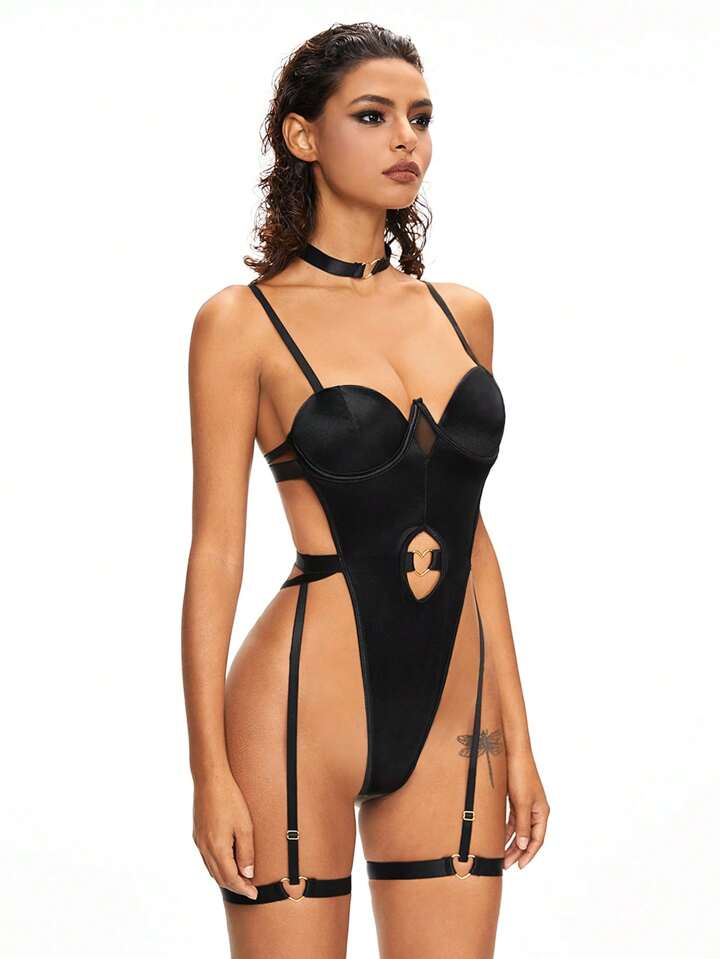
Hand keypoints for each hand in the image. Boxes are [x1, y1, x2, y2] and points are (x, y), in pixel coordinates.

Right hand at [192, 767, 258, 898]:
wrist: (210, 780)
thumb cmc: (230, 799)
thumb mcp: (244, 826)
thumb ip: (246, 852)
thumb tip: (247, 874)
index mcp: (217, 848)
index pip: (231, 878)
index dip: (243, 888)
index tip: (254, 894)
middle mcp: (204, 848)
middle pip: (219, 877)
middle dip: (235, 886)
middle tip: (249, 889)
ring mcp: (198, 841)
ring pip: (211, 869)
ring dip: (225, 877)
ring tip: (240, 879)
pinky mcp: (197, 834)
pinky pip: (206, 858)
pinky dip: (217, 866)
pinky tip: (226, 862)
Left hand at [503, 747, 549, 869]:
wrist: (512, 752)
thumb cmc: (520, 774)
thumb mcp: (522, 802)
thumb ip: (523, 825)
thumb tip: (525, 846)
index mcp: (542, 812)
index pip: (538, 840)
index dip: (529, 854)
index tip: (519, 866)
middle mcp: (535, 810)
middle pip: (528, 837)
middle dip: (517, 851)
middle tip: (506, 865)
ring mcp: (525, 805)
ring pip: (519, 830)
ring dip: (511, 842)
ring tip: (501, 855)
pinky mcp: (515, 799)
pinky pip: (512, 820)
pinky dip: (506, 830)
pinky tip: (498, 837)